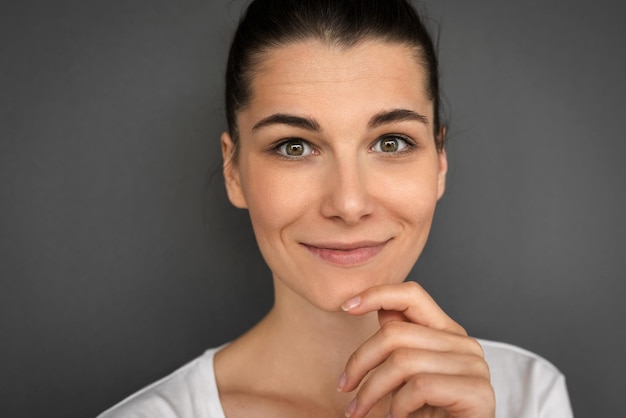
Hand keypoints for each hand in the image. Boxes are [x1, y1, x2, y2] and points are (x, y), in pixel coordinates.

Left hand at [337, 281, 494, 417]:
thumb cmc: (428, 415)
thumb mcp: (407, 375)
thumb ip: (400, 342)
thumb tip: (379, 308)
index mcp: (447, 333)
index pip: (412, 295)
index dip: (376, 294)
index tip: (346, 307)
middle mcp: (464, 344)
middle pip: (395, 333)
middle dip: (359, 362)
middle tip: (344, 388)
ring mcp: (474, 366)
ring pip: (402, 361)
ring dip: (371, 391)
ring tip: (361, 410)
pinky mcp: (477, 391)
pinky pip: (420, 387)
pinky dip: (398, 407)